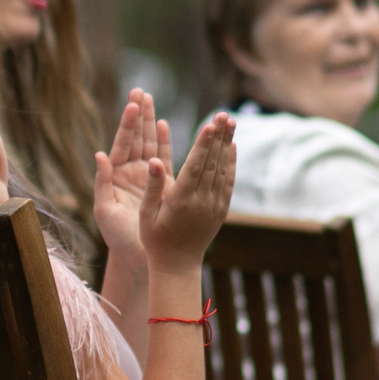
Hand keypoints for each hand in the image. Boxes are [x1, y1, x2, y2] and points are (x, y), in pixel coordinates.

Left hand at [92, 89, 169, 262]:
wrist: (135, 255)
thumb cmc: (116, 236)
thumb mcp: (104, 210)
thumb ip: (101, 182)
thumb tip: (99, 154)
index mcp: (115, 176)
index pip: (122, 144)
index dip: (127, 124)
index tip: (132, 104)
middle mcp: (130, 172)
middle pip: (136, 138)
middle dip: (138, 115)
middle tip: (141, 91)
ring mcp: (146, 177)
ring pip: (150, 144)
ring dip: (150, 122)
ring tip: (151, 100)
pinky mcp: (161, 185)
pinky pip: (164, 159)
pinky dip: (164, 142)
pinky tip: (164, 125)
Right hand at [140, 112, 236, 269]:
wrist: (177, 265)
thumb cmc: (155, 239)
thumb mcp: (146, 214)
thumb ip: (152, 186)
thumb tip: (153, 160)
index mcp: (182, 200)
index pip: (196, 166)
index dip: (203, 144)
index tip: (210, 124)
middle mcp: (202, 201)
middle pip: (213, 163)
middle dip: (219, 137)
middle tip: (225, 114)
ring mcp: (214, 205)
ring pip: (223, 169)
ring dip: (227, 144)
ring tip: (231, 122)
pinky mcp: (221, 209)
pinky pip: (228, 181)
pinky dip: (231, 162)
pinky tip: (232, 146)